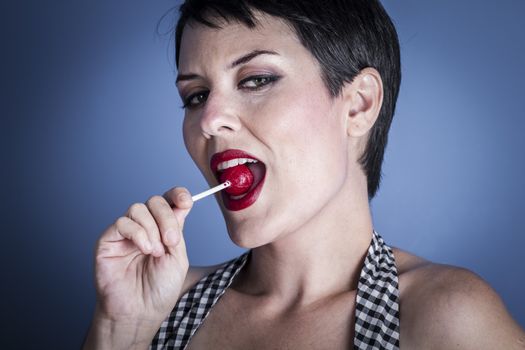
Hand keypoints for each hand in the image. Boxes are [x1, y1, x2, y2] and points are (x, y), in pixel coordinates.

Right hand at [93, 187, 192, 325]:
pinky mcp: (109, 240)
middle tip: (171, 240)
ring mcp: (126, 233)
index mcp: (163, 229)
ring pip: (138, 208)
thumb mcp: (178, 258)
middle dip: (166, 217)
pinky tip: (145, 250)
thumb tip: (181, 205)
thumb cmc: (159, 290)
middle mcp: (145, 227)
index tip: (185, 201)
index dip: (177, 195)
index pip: (169, 201)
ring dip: (152, 229)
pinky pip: (122, 223)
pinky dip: (138, 234)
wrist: (140, 312)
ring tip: (155, 253)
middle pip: (154, 201)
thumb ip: (178, 230)